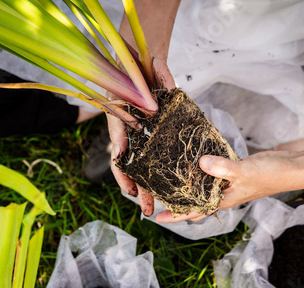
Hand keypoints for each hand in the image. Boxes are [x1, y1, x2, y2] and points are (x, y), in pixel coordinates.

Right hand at [107, 58, 175, 216]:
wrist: (143, 61)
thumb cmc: (124, 83)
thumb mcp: (117, 106)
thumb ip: (117, 130)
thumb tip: (117, 154)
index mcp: (125, 136)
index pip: (122, 164)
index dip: (125, 180)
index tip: (131, 195)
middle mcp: (139, 139)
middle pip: (140, 170)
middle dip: (144, 191)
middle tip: (148, 210)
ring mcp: (155, 134)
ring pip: (156, 164)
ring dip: (160, 183)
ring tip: (167, 202)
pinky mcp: (172, 126)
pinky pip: (175, 148)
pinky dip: (179, 163)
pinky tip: (187, 177)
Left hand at [154, 151, 296, 222]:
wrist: (290, 167)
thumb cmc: (270, 175)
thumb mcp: (244, 172)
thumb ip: (222, 168)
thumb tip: (200, 163)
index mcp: (221, 200)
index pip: (193, 211)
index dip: (174, 215)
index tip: (155, 217)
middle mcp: (220, 195)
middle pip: (193, 202)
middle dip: (175, 202)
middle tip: (154, 196)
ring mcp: (225, 184)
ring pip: (200, 188)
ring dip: (186, 186)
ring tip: (166, 180)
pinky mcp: (229, 172)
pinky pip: (209, 173)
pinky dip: (199, 170)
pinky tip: (190, 162)